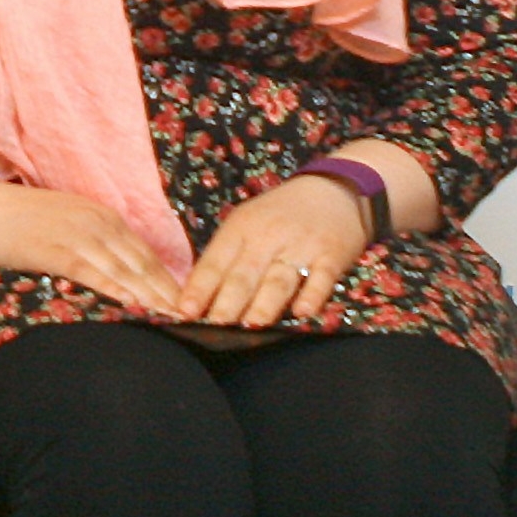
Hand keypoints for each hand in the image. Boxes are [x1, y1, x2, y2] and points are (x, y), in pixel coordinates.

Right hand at [0, 181, 184, 315]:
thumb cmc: (13, 220)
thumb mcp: (62, 224)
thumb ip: (91, 244)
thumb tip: (117, 276)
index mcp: (101, 216)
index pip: (146, 255)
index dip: (170, 284)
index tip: (190, 309)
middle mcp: (97, 223)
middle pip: (144, 266)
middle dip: (170, 296)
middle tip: (196, 325)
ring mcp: (78, 235)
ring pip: (126, 273)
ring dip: (154, 300)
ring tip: (177, 326)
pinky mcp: (56, 250)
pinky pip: (94, 275)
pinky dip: (117, 293)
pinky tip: (134, 310)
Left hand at [176, 176, 369, 328]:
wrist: (332, 188)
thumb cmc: (279, 215)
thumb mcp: (247, 224)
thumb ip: (226, 258)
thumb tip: (197, 299)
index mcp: (241, 227)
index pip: (215, 262)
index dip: (199, 288)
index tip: (184, 313)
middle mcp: (268, 235)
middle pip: (244, 274)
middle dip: (228, 302)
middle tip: (213, 327)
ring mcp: (300, 245)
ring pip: (279, 279)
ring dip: (264, 304)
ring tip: (251, 326)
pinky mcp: (331, 255)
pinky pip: (321, 277)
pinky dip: (312, 295)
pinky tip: (301, 312)